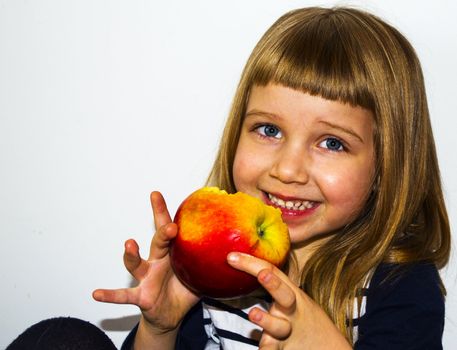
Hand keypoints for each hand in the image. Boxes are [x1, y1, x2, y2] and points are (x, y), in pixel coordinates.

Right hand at [93, 191, 198, 334]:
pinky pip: (123, 296)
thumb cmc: (184, 289)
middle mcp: (157, 261)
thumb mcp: (201, 275)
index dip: (161, 211)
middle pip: (157, 242)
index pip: (166, 229)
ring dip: (131, 254)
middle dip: (162, 232)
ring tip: (129, 244)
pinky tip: (97, 293)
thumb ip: (212, 262)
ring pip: (137, 264)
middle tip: (170, 227)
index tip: (155, 194)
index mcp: (172, 253)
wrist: (171, 314)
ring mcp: (147, 278)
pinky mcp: (141, 296)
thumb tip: (235, 250)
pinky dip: (110, 295)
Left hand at [227, 253, 351, 349]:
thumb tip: (249, 269)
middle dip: (274, 284)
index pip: (272, 273)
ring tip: (253, 314)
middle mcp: (291, 311)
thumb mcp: (295, 301)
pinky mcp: (284, 349)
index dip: (252, 263)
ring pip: (277, 326)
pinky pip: (272, 349)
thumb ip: (276, 288)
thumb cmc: (305, 320)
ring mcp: (288, 331)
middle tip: (263, 275)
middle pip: (284, 295)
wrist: (330, 349)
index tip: (231, 256)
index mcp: (292, 295)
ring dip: (266, 320)